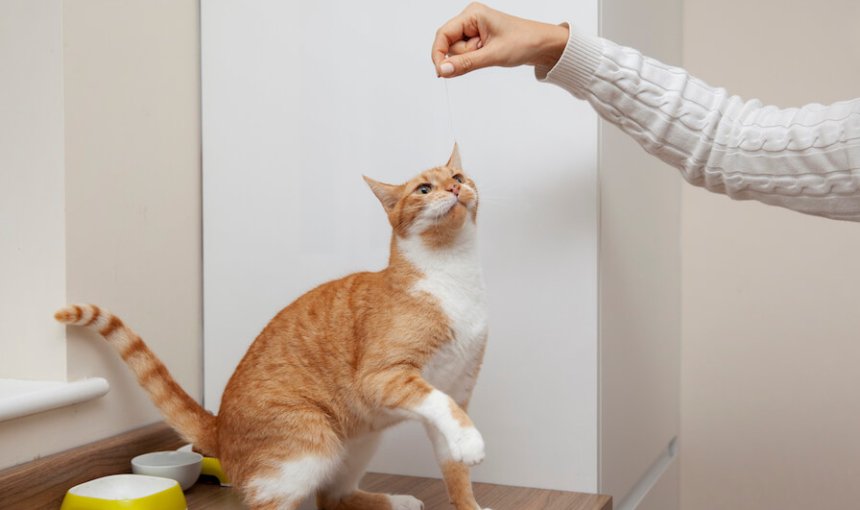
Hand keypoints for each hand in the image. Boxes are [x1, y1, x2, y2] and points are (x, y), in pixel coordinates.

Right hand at [431, 2, 568, 77]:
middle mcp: (471, 19)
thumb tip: (443, 71)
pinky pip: (466, 54)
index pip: (443, 34)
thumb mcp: (493, 55)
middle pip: (450, 45)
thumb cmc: (525, 42)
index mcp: (473, 14)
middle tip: (484, 54)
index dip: (439, 54)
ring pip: (458, 52)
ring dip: (470, 59)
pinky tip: (488, 56)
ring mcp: (474, 30)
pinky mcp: (479, 40)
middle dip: (463, 56)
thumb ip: (465, 63)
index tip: (441, 72)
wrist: (544, 46)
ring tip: (490, 54)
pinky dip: (474, 60)